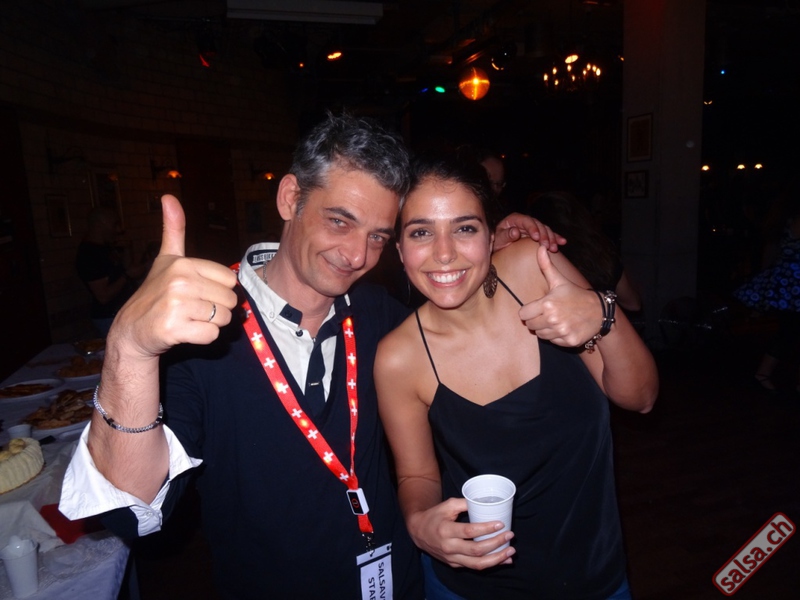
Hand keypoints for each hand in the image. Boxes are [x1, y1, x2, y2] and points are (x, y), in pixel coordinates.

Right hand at [108, 195, 238, 358]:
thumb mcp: (165, 259)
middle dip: (218, 308)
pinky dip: (203, 337)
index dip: (218, 289)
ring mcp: (176, 306)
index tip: (198, 292)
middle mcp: (180, 282)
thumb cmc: (155, 293)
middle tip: (194, 309)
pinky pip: (212, 335)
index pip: (229, 280)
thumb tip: (168, 196)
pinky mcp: (174, 329)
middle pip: (229, 300)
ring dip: (211, 323)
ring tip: (190, 319)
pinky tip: (186, 331)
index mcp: (183, 264)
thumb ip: (173, 230)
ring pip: (223, 318)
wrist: (131, 330)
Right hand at [406, 498, 514, 569]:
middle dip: (496, 544)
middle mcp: (449, 547)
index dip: (486, 529)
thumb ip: (465, 503)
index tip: (500, 524)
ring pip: (477, 564)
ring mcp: (452, 558)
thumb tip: (484, 501)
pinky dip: (490, 564)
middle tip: (510, 535)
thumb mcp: (447, 505)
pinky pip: (474, 567)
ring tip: (511, 551)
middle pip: (476, 550)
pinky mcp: (454, 564)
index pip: (469, 531)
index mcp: (446, 530)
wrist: (418, 532)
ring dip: (497, 559)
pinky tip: (503, 560)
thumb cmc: (435, 516)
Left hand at [493, 213, 565, 252]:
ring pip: (545, 229)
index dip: (533, 228)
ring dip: (551, 238)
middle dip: (544, 235)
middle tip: (547, 246)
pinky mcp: (538, 233)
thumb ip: (506, 235)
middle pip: (538, 225)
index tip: (537, 238)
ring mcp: (533, 226)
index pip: (526, 221)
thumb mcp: (499, 239)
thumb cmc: (498, 242)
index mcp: (515, 219)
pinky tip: (563, 242)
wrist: (500, 246)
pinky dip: (556, 238)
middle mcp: (526, 221)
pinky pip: (548, 234)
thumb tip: (515, 231)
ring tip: (554, 248)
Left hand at [518, 246, 599, 346]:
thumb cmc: (576, 295)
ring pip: (540, 335)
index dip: (528, 311)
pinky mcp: (569, 341)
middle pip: (530, 326)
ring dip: (545, 329)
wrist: (599, 311)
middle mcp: (553, 319)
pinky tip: (564, 327)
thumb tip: (539, 247)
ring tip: (556, 320)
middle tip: (547, 314)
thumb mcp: (560, 281)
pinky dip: (556, 337)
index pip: (523, 314)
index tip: (536, 308)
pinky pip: (553, 342)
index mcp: (547, 304)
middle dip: (536, 320)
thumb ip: (546, 266)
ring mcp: (562, 331)